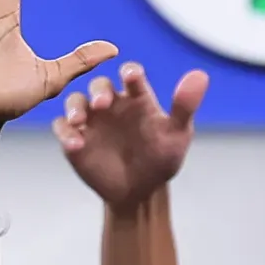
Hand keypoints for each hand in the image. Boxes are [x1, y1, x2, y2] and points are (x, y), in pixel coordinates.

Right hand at [56, 62, 208, 210]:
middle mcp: (112, 104)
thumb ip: (185, 105)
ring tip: (80, 121)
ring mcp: (91, 120)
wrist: (141, 191)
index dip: (131, 73)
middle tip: (102, 103)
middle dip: (99, 91)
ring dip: (75, 108)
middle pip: (100, 86)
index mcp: (137, 98)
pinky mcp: (75, 138)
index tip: (131, 76)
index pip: (132, 77)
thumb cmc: (161, 157)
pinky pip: (64, 129)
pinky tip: (75, 144)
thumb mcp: (177, 133)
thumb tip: (201, 75)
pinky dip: (65, 133)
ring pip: (76, 102)